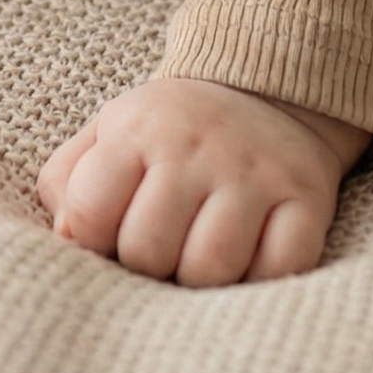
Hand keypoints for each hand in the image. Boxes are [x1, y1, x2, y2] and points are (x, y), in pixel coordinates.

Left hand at [37, 77, 368, 286]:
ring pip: (209, 271)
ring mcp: (254, 172)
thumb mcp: (108, 132)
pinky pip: (276, 273)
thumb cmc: (170, 132)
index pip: (89, 213)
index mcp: (138, 128)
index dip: (92, 238)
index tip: (111, 231)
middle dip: (146, 264)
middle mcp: (196, 146)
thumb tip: (66, 237)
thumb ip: (67, 180)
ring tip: (198, 254)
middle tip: (161, 245)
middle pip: (147, 252)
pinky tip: (246, 257)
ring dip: (198, 279)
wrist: (266, 91)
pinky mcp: (305, 198)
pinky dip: (257, 281)